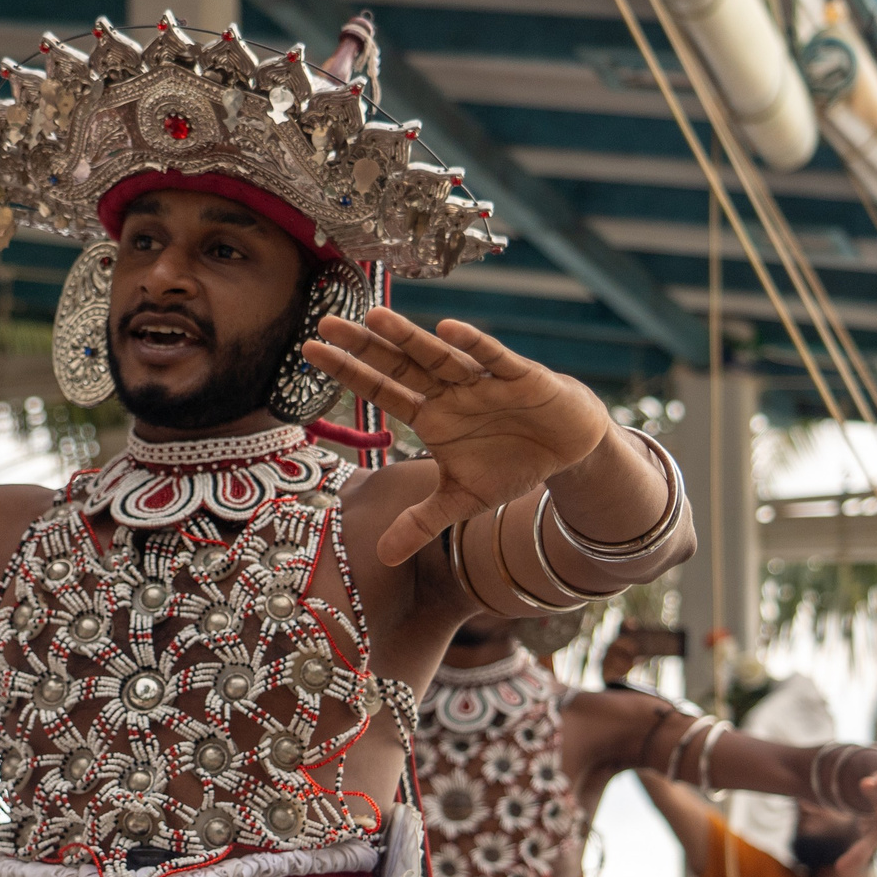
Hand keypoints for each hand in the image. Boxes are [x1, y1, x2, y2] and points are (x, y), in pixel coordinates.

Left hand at [302, 311, 611, 564]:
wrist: (567, 447)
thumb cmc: (509, 463)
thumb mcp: (462, 500)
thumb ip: (421, 523)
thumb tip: (382, 559)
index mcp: (431, 414)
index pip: (380, 390)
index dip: (347, 372)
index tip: (309, 352)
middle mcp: (449, 391)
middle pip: (400, 365)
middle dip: (365, 346)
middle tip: (325, 324)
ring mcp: (482, 381)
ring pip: (439, 356)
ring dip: (409, 338)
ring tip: (375, 317)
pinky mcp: (521, 378)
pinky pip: (495, 359)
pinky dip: (475, 346)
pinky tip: (448, 330)